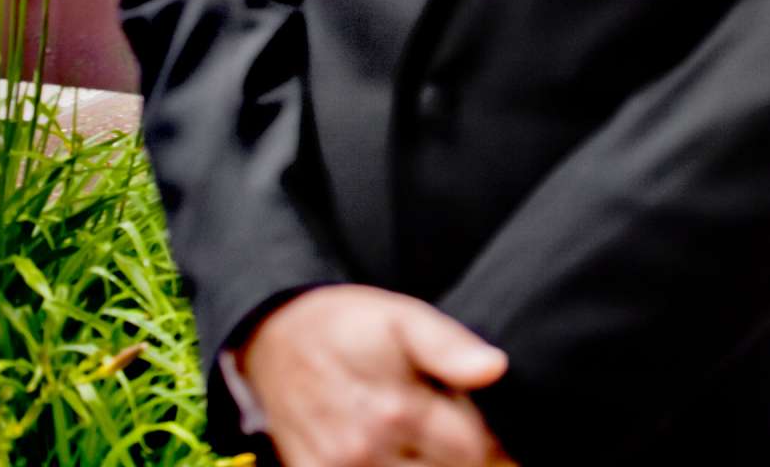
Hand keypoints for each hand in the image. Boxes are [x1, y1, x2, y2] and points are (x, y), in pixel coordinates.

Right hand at [240, 285, 512, 466]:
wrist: (274, 336)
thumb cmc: (348, 325)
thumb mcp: (402, 317)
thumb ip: (450, 346)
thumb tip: (496, 369)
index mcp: (397, 408)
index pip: (472, 450)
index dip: (488, 440)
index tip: (487, 428)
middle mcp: (366, 449)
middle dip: (459, 455)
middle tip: (451, 430)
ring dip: (425, 463)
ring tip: (421, 437)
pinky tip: (394, 452)